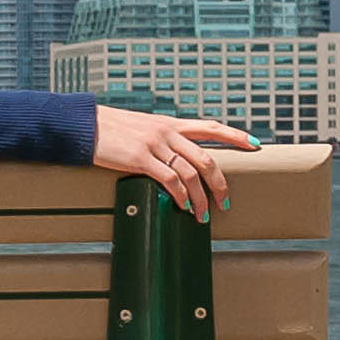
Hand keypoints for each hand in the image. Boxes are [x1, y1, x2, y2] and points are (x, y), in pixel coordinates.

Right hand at [90, 105, 253, 220]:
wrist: (84, 123)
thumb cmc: (111, 129)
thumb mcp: (142, 128)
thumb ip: (161, 139)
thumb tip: (175, 159)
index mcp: (170, 123)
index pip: (211, 127)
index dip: (235, 135)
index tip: (255, 144)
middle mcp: (167, 131)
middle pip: (207, 157)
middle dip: (220, 184)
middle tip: (226, 203)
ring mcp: (154, 144)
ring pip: (192, 173)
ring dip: (202, 198)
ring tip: (203, 215)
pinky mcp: (140, 158)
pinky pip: (170, 180)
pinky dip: (181, 196)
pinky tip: (182, 207)